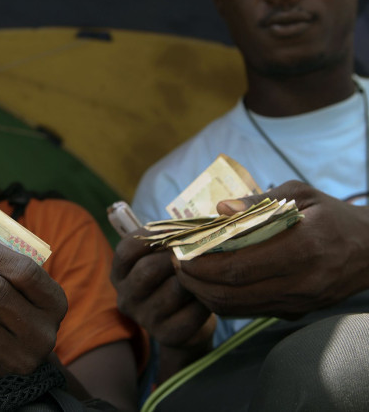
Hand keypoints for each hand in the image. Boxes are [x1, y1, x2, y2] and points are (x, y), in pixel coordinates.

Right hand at [110, 230, 214, 349]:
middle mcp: (126, 297)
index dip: (150, 236)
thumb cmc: (173, 279)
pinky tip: (209, 296)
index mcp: (119, 274)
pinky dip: (206, 300)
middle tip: (197, 249)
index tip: (174, 230)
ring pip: (174, 289)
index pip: (126, 250)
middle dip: (175, 256)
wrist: (186, 322)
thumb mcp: (160, 259)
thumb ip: (166, 241)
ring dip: (195, 278)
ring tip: (206, 272)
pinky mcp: (167, 335)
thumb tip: (192, 223)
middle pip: (148, 269)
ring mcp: (144, 319)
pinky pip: (192, 312)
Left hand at [176, 181, 368, 318]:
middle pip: (230, 292)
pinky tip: (208, 282)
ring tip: (186, 272)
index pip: (238, 266)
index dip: (202, 263)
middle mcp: (299, 283)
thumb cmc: (332, 215)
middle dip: (194, 280)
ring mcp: (297, 302)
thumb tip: (219, 209)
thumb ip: (258, 201)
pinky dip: (221, 299)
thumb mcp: (301, 194)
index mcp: (302, 249)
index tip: (179, 250)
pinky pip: (248, 311)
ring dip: (203, 293)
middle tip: (175, 262)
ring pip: (235, 307)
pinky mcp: (294, 312)